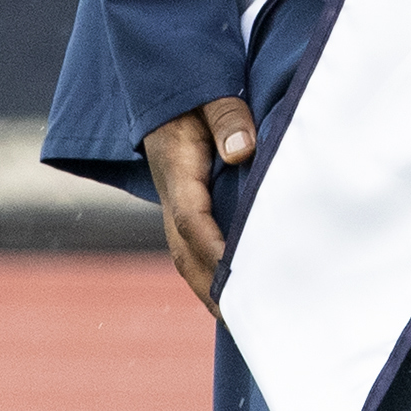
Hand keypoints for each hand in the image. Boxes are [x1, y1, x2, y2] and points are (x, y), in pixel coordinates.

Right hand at [142, 94, 257, 311]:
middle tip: (244, 321)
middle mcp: (172, 195)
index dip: (214, 248)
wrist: (166, 88)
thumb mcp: (212, 93)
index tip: (239, 273)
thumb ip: (227, 117)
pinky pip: (194, 248)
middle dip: (210, 288)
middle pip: (185, 253)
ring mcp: (176, 204)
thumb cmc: (195, 91)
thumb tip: (243, 152)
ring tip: (242, 321)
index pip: (192, 218)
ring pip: (187, 257)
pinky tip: (235, 293)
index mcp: (177, 169)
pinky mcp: (186, 207)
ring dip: (210, 289)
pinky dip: (210, 274)